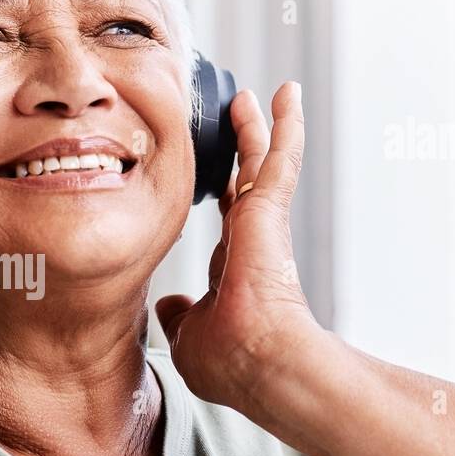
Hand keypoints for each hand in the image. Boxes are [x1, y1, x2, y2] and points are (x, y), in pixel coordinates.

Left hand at [154, 82, 321, 409]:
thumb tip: (168, 305)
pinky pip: (280, 156)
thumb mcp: (189, 336)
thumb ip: (180, 315)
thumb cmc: (229, 361)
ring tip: (259, 95)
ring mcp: (263, 223)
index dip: (225, 194)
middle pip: (247, 179)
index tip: (221, 177)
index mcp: (234, 266)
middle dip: (244, 146)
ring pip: (262, 161)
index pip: (229, 219)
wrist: (258, 361)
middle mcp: (251, 240)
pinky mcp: (270, 209)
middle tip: (242, 113)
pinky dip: (286, 125)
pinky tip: (285, 95)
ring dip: (261, 126)